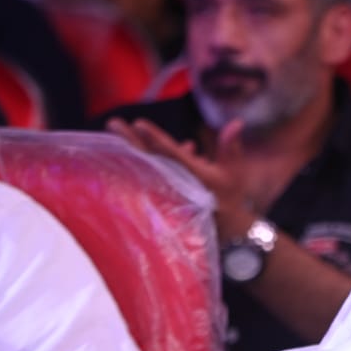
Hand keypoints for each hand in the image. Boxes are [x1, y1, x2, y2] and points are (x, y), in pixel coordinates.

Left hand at [106, 117, 254, 236]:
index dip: (155, 139)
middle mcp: (177, 185)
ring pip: (143, 168)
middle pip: (148, 159)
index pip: (171, 154)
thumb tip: (237, 121)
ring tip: (116, 135)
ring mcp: (165, 194)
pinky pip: (145, 178)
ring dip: (130, 150)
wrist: (224, 229)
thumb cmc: (229, 197)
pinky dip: (140, 163)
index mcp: (195, 176)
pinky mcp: (159, 199)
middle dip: (130, 140)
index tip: (139, 124)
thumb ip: (231, 147)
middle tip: (113, 122)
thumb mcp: (234, 172)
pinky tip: (139, 150)